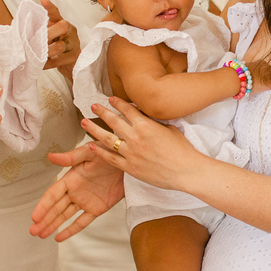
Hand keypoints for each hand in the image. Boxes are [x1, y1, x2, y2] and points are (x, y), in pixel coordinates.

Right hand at [30, 144, 125, 240]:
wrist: (127, 162)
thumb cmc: (107, 153)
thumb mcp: (89, 153)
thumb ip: (70, 157)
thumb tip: (50, 157)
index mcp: (70, 178)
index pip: (52, 194)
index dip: (43, 206)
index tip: (34, 217)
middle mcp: (75, 191)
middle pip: (56, 208)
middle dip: (44, 220)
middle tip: (32, 231)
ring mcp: (85, 201)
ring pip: (65, 216)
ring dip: (52, 225)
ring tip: (40, 235)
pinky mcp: (97, 208)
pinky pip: (82, 221)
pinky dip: (71, 230)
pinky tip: (59, 237)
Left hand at [42, 0, 79, 77]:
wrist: (70, 63)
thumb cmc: (57, 46)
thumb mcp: (49, 36)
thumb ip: (40, 31)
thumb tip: (21, 29)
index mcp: (62, 24)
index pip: (56, 13)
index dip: (50, 7)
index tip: (42, 1)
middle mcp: (70, 31)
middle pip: (63, 26)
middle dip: (49, 33)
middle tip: (37, 40)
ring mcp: (74, 44)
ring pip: (60, 46)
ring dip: (46, 51)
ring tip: (36, 55)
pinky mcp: (73, 58)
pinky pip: (58, 61)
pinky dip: (47, 63)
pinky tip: (40, 64)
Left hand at [81, 97, 205, 190]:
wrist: (186, 171)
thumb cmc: (182, 150)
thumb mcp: (170, 129)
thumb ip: (155, 123)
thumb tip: (147, 119)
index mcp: (146, 125)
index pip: (128, 110)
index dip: (118, 103)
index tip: (110, 99)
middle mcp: (135, 137)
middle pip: (113, 121)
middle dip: (101, 112)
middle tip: (92, 106)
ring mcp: (131, 153)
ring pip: (107, 139)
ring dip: (94, 129)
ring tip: (84, 123)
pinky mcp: (130, 167)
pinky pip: (110, 159)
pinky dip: (100, 152)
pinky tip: (92, 146)